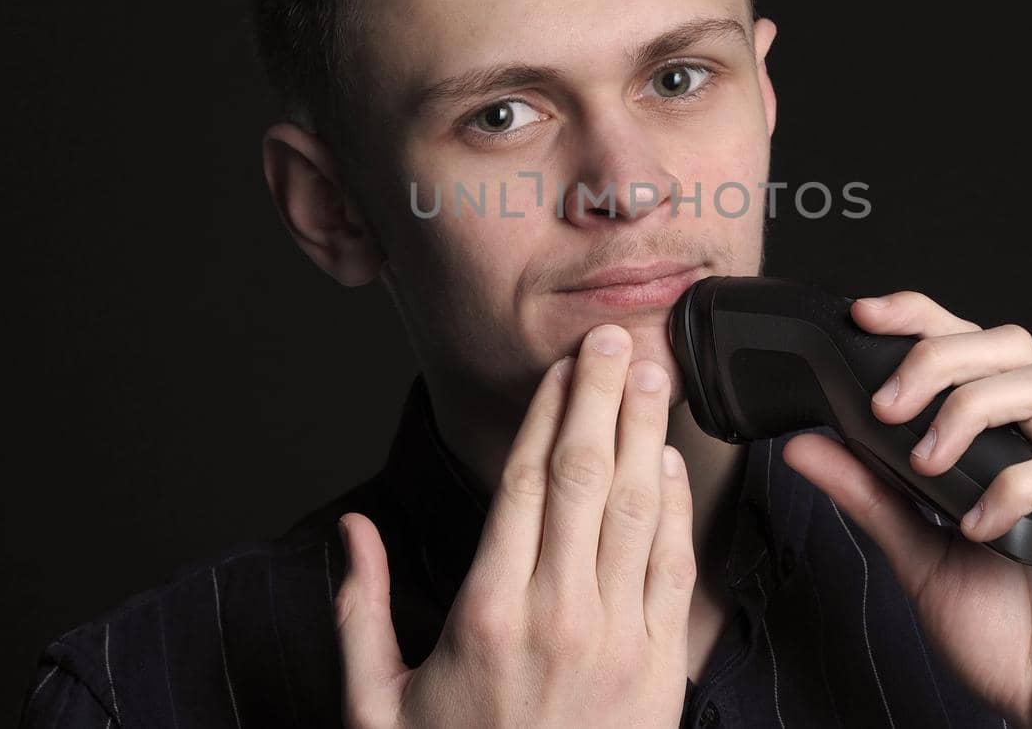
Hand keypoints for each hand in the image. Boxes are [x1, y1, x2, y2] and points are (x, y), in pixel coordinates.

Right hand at [334, 323, 694, 728]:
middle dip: (604, 397)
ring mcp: (617, 640)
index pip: (525, 482)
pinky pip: (674, 568)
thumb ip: (362, 609)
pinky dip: (676, 508)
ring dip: (648, 433)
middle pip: (588, 476)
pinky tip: (671, 463)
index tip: (562, 364)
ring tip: (654, 375)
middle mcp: (556, 615)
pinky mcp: (661, 667)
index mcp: (485, 613)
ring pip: (638, 510)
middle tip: (617, 339)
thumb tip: (355, 529)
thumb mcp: (376, 706)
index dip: (549, 412)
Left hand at [781, 291, 1031, 728]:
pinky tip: (978, 526)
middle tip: (886, 406)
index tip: (863, 315)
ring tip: (926, 465)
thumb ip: (866, 492)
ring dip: (973, 411)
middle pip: (1011, 344)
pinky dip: (1015, 487)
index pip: (970, 344)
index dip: (921, 315)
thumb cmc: (1001, 628)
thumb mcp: (912, 552)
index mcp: (1002, 439)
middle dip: (941, 355)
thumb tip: (802, 442)